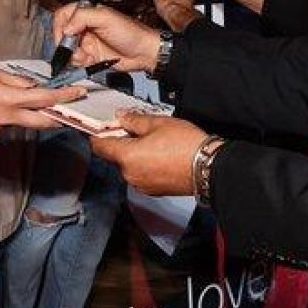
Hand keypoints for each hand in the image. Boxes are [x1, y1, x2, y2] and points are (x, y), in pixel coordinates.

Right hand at [0, 69, 84, 132]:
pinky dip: (21, 116)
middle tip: (73, 109)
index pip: (45, 99)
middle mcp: (8, 117)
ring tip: (51, 106)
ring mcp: (1, 127)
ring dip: (41, 117)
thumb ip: (20, 83)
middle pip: (44, 121)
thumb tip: (37, 87)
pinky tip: (21, 109)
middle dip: (61, 116)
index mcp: (10, 100)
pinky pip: (14, 123)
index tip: (78, 92)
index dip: (64, 97)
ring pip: (30, 124)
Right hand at [52, 4, 162, 72]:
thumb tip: (66, 27)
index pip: (63, 15)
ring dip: (74, 55)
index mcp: (88, 13)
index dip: (60, 26)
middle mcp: (86, 27)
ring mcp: (88, 42)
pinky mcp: (92, 56)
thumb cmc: (132, 33)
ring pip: (68, 50)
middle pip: (63, 34)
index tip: (64, 36)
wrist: (144, 53)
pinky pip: (77, 61)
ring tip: (87, 55)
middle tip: (76, 49)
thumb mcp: (107, 18)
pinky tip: (92, 60)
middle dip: (67, 44)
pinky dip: (81, 62)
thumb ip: (83, 17)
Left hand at [91, 112, 207, 195]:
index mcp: (126, 156)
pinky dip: (146, 165)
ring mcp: (141, 184)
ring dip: (135, 155)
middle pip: (115, 156)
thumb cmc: (186, 145)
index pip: (99, 146)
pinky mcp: (153, 190)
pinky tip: (161, 155)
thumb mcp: (159, 123)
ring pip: (129, 166)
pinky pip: (141, 175)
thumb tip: (122, 117)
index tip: (102, 128)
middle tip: (138, 130)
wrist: (208, 167)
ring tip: (155, 142)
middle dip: (123, 143)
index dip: (98, 135)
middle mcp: (129, 174)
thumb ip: (135, 120)